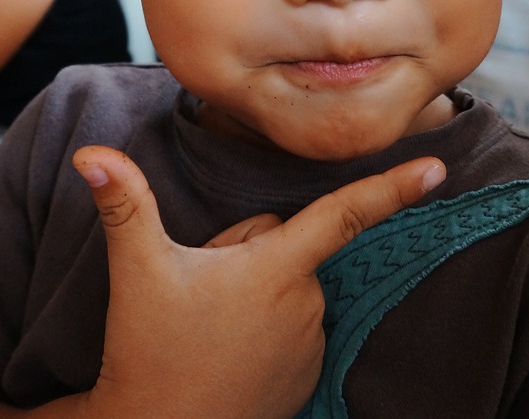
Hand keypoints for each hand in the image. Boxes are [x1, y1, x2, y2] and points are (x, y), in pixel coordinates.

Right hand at [71, 145, 445, 418]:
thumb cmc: (149, 350)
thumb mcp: (137, 270)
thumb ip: (124, 204)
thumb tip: (90, 154)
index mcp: (276, 268)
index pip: (343, 215)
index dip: (392, 188)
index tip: (438, 170)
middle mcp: (306, 304)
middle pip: (284, 242)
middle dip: (246, 251)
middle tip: (201, 288)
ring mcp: (311, 343)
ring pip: (286, 284)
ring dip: (254, 290)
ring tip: (211, 324)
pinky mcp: (307, 375)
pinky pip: (293, 323)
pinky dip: (265, 326)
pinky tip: (228, 349)